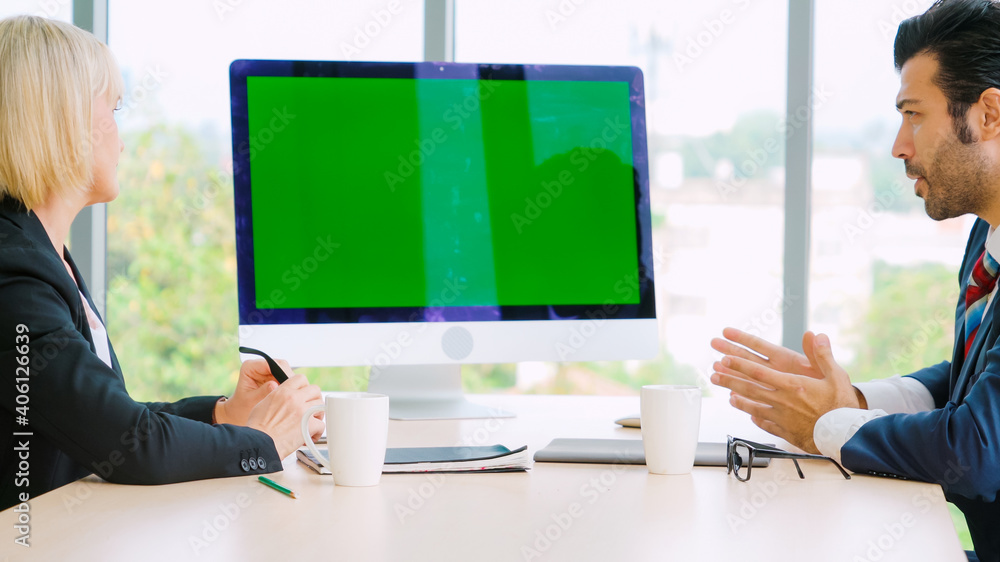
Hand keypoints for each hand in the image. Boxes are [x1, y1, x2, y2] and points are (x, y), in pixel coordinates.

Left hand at [215, 358, 292, 425]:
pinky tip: (289, 394)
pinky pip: (286, 377)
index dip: (281, 372)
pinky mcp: (274, 376)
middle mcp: (259, 365)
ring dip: (289, 382)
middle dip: (287, 377)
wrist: (240, 411)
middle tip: (292, 390)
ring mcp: (268, 370)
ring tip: (291, 394)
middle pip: (280, 365)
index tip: (288, 384)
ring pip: (286, 370)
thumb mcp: (251, 400)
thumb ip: (262, 392)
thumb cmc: (242, 406)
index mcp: (249, 367)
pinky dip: (289, 385)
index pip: (270, 364)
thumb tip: (275, 385)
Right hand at [247, 373, 323, 457]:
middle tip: (309, 409)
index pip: (301, 379)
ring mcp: (303, 411)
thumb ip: (277, 398)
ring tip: (309, 424)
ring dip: (317, 415)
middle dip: (314, 399)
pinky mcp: (309, 425)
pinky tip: (308, 437)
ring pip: (321, 406)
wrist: (258, 444)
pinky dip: (317, 432)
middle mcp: (294, 398)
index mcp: (282, 392)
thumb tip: (284, 399)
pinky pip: (321, 425)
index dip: (304, 386)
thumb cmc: (257, 429)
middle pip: (315, 390)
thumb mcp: (263, 404)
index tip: (304, 395)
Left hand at [710, 328, 862, 452]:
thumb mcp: (836, 376)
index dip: (739, 365)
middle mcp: (782, 401)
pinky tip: (750, 416)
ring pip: (754, 407)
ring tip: (728, 396)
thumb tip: (815, 335)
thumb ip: (822, 355)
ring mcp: (781, 417)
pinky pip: (765, 424)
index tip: (724, 359)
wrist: (846, 437)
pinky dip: (756, 418)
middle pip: (749, 388)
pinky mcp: (785, 431)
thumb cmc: (842, 406)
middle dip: (729, 380)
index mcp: (792, 385)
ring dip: (738, 400)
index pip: (759, 372)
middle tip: (714, 375)